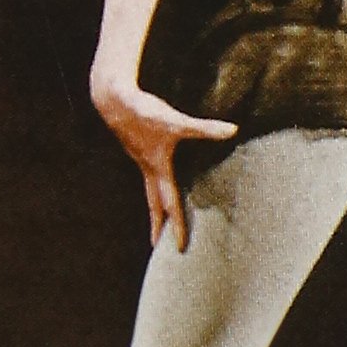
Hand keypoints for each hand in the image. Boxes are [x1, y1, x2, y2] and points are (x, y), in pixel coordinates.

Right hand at [89, 72, 236, 251]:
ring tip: (159, 218)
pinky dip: (151, 186)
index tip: (179, 247)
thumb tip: (233, 129)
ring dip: (154, 206)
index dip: (176, 226)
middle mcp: (148, 168)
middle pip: (153, 203)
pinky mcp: (138, 148)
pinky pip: (147, 175)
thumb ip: (205, 128)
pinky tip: (156, 179)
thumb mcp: (177, 122)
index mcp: (158, 169)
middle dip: (157, 225)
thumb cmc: (144, 113)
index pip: (169, 204)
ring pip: (148, 189)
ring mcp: (141, 159)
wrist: (114, 99)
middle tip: (158, 246)